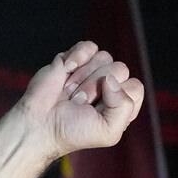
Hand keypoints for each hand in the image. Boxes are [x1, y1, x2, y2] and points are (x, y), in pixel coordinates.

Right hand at [15, 41, 144, 161]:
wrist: (41, 122)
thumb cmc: (74, 131)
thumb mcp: (109, 131)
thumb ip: (124, 107)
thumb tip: (111, 79)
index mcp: (122, 103)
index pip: (136, 87)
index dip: (118, 96)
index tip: (99, 109)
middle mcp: (111, 86)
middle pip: (121, 69)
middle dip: (96, 87)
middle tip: (80, 103)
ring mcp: (93, 71)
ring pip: (105, 57)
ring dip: (84, 77)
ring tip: (71, 92)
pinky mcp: (76, 59)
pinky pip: (89, 46)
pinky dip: (78, 57)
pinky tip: (67, 70)